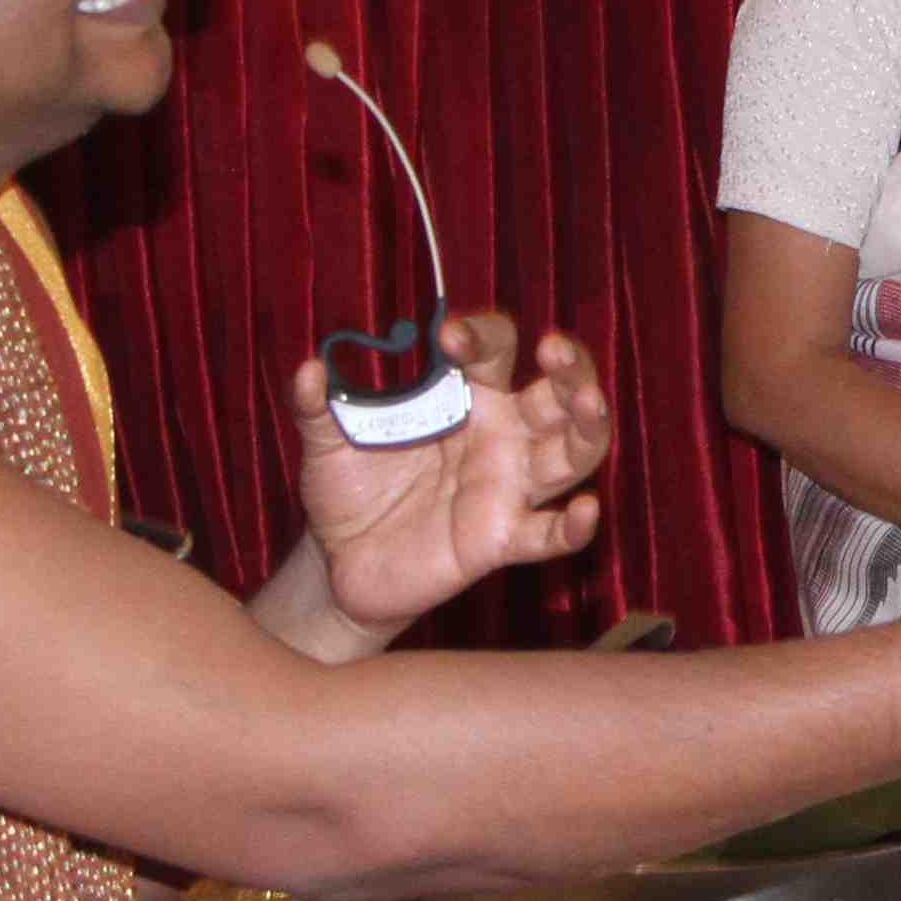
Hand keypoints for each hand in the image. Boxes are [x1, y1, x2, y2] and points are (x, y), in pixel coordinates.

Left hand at [284, 311, 609, 635]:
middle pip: (557, 393)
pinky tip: (586, 510)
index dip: (481, 336)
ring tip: (588, 402)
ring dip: (590, 426)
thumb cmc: (348, 491)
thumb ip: (317, 407)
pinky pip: (549, 535)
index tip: (447, 336)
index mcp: (466, 398)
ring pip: (573, 453)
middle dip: (569, 367)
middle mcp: (501, 436)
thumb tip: (310, 368)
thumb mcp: (326, 444)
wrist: (339, 564)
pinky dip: (575, 527)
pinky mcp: (500, 540)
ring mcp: (507, 487)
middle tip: (553, 348)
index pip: (497, 350)